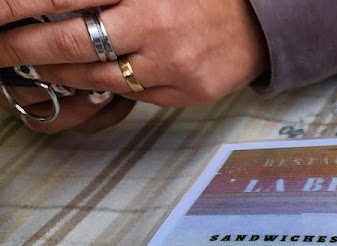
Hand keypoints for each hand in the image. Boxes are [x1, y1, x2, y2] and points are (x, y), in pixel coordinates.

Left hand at [0, 0, 267, 128]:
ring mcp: (171, 64)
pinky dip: (102, 85)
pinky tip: (87, 76)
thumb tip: (48, 1)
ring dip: (56, 72)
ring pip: (95, 76)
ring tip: (33, 65)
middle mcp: (153, 24)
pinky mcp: (186, 92)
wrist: (262, 19)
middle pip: (69, 43)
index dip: (15, 8)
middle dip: (22, 49)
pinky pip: (130, 94)